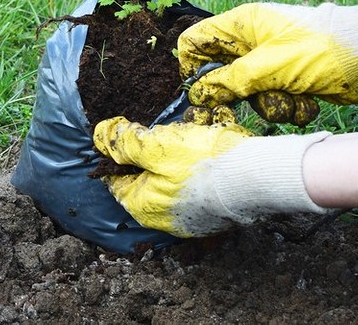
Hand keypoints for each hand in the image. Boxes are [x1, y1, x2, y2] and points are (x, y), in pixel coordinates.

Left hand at [93, 117, 328, 237]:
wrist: (258, 176)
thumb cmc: (202, 162)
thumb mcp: (155, 145)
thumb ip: (124, 142)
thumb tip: (99, 136)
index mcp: (142, 206)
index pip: (116, 180)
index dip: (120, 155)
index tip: (131, 137)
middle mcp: (164, 221)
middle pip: (146, 181)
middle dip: (151, 158)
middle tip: (167, 138)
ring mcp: (192, 221)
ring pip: (172, 184)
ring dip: (176, 162)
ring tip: (190, 144)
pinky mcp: (215, 216)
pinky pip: (196, 190)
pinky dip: (198, 173)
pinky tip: (208, 157)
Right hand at [178, 0, 357, 125]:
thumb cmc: (319, 48)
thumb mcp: (267, 67)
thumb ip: (228, 82)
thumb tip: (198, 94)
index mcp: (241, 25)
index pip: (197, 41)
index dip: (191, 66)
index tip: (198, 90)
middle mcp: (252, 43)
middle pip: (222, 75)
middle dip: (237, 94)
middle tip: (240, 108)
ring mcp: (271, 63)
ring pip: (250, 94)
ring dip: (269, 104)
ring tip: (291, 98)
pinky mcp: (289, 81)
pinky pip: (274, 100)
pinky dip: (291, 106)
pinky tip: (308, 100)